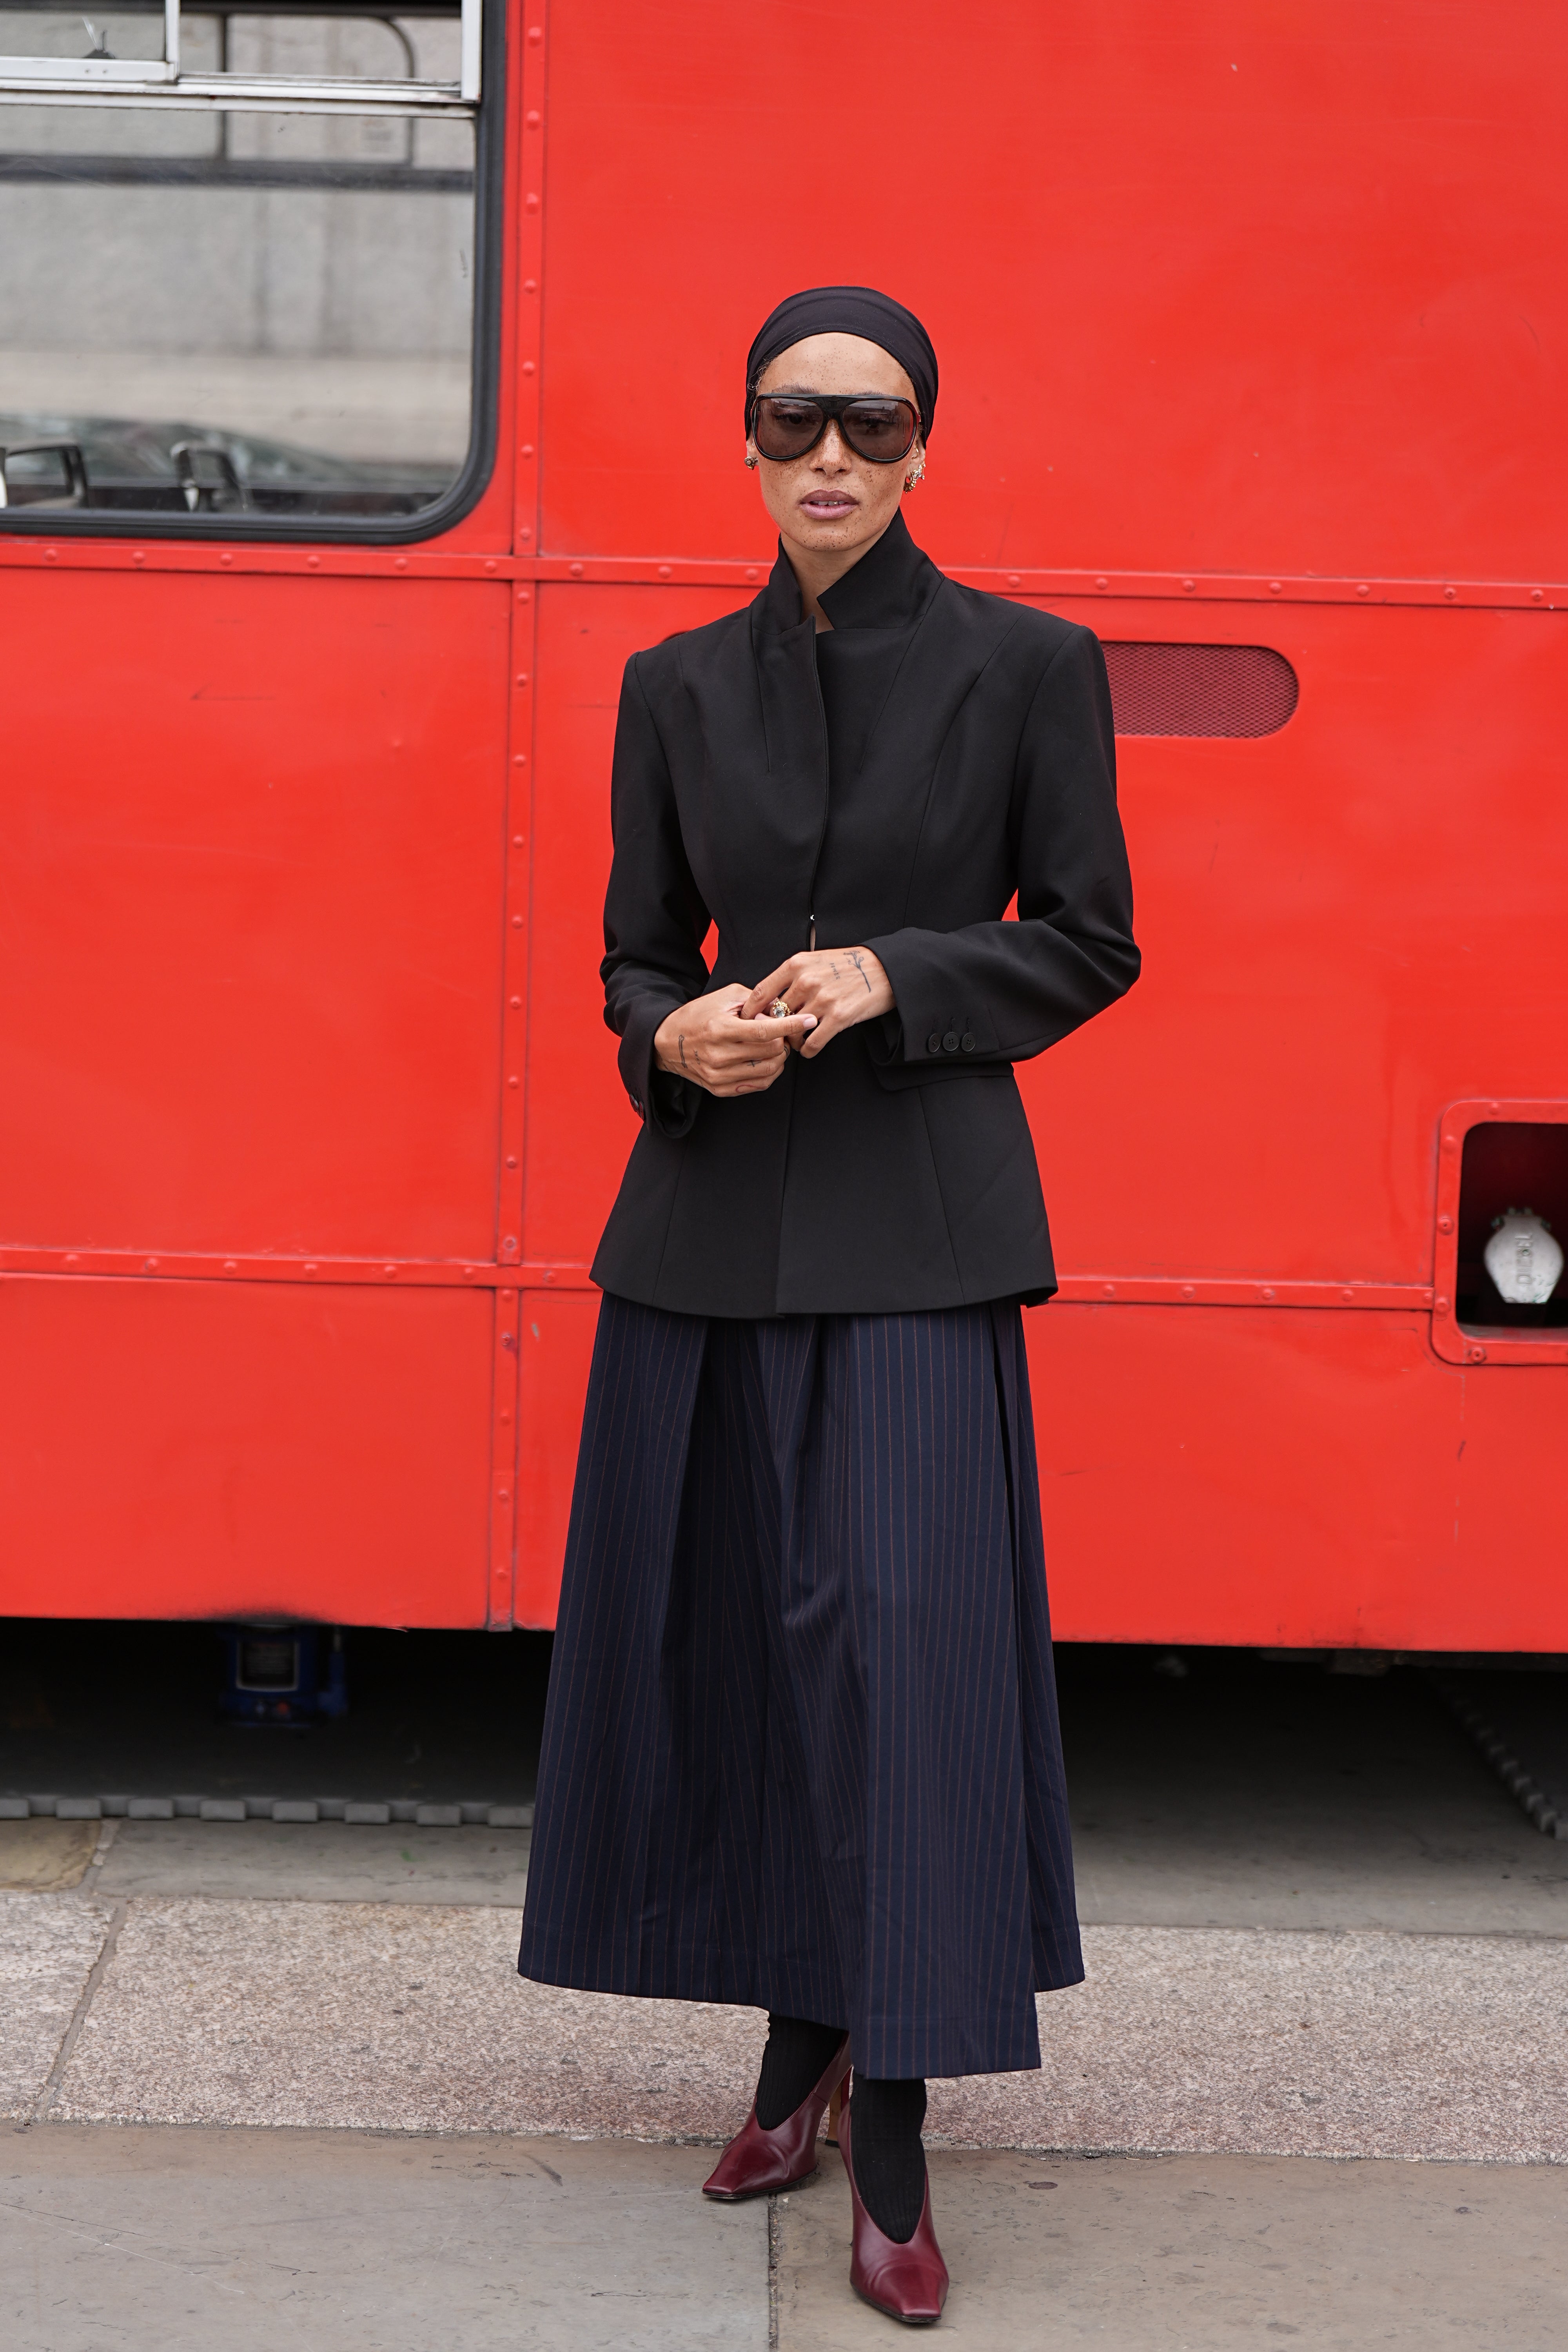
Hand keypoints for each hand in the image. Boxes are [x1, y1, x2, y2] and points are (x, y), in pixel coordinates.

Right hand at [654, 984, 816, 1096]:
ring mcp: (720, 1075)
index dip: (791, 1025)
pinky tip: (765, 1059)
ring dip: (779, 1057)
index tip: (809, 1020)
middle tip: (782, 1031)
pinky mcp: (721, 1089)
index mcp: (720, 1029)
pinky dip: (769, 1071)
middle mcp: (719, 1055)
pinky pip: (759, 1084)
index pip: (765, 1031)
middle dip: (784, 1039)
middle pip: (772, 1051)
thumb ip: (755, 1001)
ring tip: (773, 1045)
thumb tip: (781, 1009)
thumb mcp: (724, 998)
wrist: (668, 1042)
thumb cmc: (698, 1015)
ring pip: (769, 1070)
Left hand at [739, 947, 893, 1059]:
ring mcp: (822, 1000)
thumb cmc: (847, 965)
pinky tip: (809, 1049)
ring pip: (792, 1031)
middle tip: (774, 1036)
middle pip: (775, 1015)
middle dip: (773, 1029)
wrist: (883, 969)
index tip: (746, 1022)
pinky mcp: (839, 1017)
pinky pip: (812, 1043)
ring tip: (796, 1041)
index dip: (750, 1012)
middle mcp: (806, 981)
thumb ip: (791, 975)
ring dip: (792, 1041)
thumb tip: (768, 998)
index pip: (760, 992)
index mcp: (796, 964)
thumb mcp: (814, 960)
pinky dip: (808, 1050)